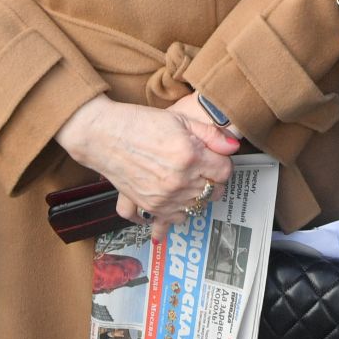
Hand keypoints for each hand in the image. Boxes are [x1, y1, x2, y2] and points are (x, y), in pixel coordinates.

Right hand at [56, 96, 237, 226]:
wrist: (104, 135)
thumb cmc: (140, 123)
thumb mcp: (179, 119)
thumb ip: (211, 134)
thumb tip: (234, 146)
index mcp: (190, 156)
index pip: (225, 171)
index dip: (222, 163)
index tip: (215, 159)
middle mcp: (180, 180)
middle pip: (215, 191)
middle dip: (213, 180)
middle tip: (203, 169)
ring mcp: (165, 196)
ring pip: (198, 206)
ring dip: (198, 196)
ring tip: (188, 181)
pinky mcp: (151, 206)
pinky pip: (176, 219)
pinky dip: (179, 211)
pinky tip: (176, 198)